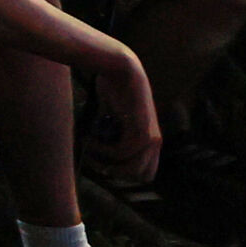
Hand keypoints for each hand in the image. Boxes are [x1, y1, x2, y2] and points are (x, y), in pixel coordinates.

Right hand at [82, 50, 162, 181]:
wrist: (120, 70)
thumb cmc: (113, 92)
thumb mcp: (113, 121)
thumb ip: (112, 140)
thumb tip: (99, 164)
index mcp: (152, 141)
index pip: (145, 173)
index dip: (124, 173)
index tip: (103, 165)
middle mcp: (156, 143)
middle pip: (141, 176)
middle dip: (116, 172)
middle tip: (94, 161)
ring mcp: (151, 139)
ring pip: (131, 169)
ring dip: (106, 163)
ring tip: (89, 148)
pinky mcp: (142, 133)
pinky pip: (120, 153)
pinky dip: (101, 149)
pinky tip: (90, 137)